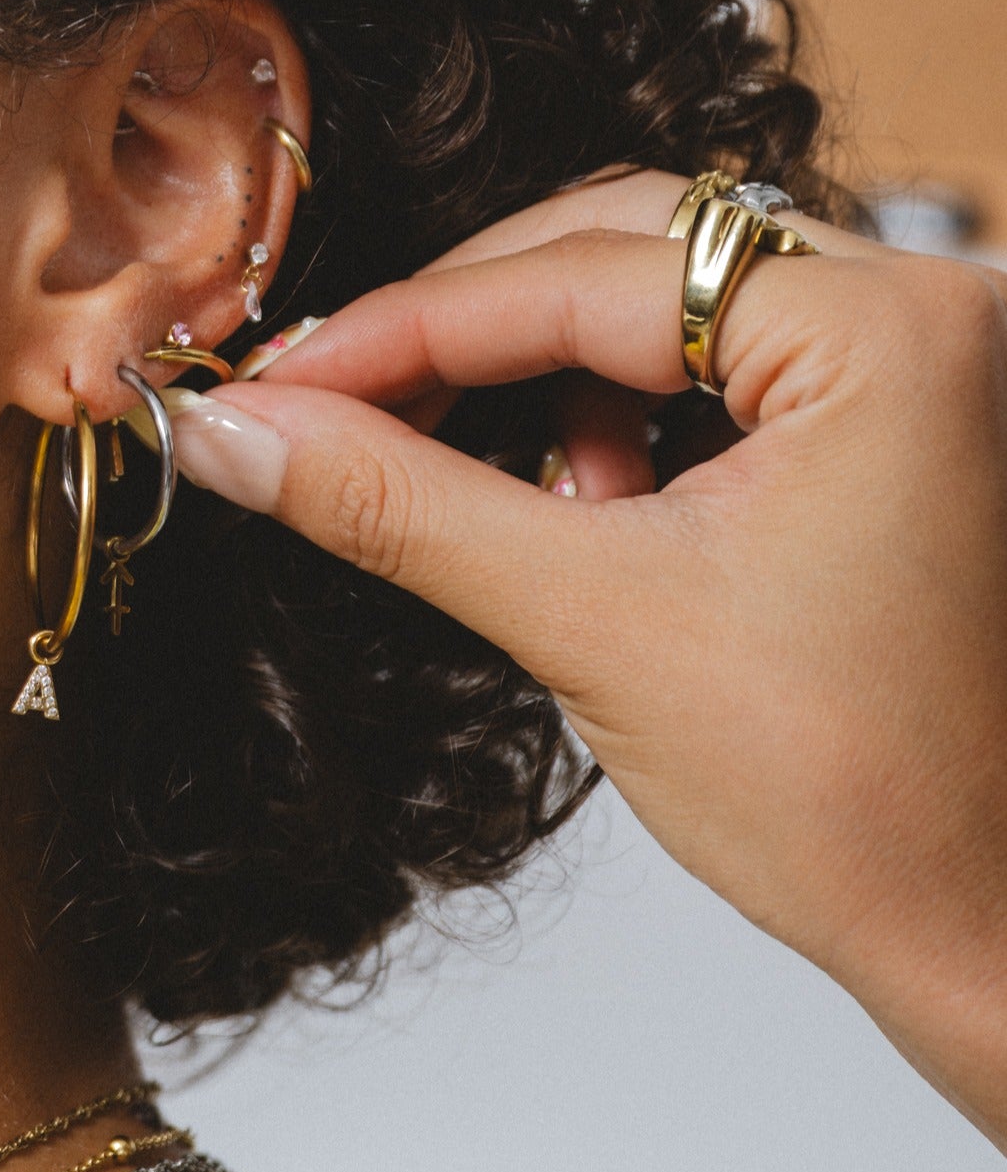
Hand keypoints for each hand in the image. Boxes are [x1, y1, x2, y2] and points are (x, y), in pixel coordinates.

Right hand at [164, 175, 1006, 1148]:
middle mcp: (933, 309)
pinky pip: (723, 358)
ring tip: (538, 518)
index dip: (407, 328)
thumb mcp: (590, 623)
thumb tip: (238, 432)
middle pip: (629, 245)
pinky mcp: (903, 418)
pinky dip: (629, 420)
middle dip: (474, 336)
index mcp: (889, 328)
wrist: (978, 926)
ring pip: (668, 295)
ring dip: (557, 385)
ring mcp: (928, 362)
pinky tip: (601, 518)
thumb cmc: (860, 801)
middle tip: (338, 410)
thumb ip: (397, 504)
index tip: (280, 381)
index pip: (586, 274)